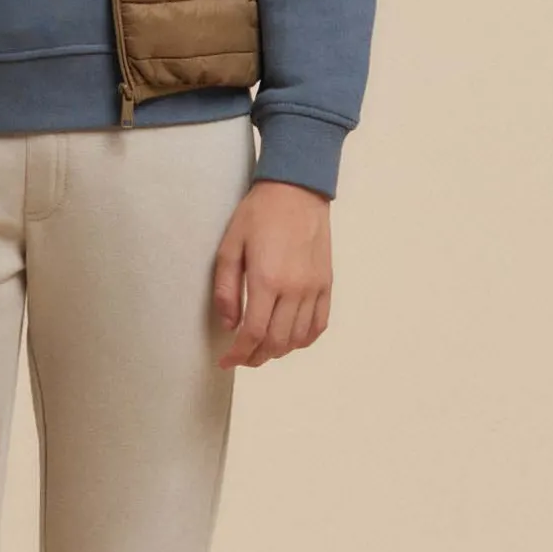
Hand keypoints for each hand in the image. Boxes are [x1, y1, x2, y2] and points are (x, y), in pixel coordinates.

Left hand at [211, 177, 332, 366]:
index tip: (226, 361)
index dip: (238, 354)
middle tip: (241, 358)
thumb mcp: (230, 247)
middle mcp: (294, 288)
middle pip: (277, 342)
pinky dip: (304, 340)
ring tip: (261, 349)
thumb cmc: (259, 214)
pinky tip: (290, 340)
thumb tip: (230, 324)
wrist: (296, 190)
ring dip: (278, 351)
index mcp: (267, 279)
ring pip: (298, 338)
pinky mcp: (326, 284)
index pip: (253, 333)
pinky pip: (319, 324)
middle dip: (255, 357)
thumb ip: (226, 289)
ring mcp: (314, 287)